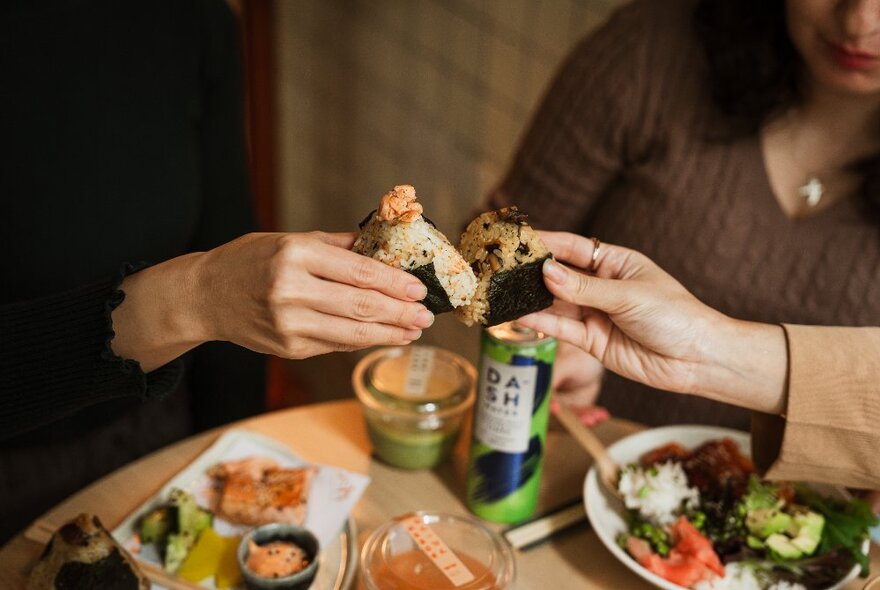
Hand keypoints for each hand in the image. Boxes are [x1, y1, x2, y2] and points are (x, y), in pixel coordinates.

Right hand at [113, 232, 432, 369]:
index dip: (395, 282)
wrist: (204, 296)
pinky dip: (364, 341)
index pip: (358, 271)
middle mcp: (291, 290)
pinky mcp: (288, 347)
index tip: (419, 288)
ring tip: (414, 330)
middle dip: (401, 311)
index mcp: (295, 255)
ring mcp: (289, 323)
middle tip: (426, 314)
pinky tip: (384, 336)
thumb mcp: (289, 239)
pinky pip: (337, 345)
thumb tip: (382, 245)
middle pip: (361, 304)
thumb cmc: (249, 261)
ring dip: (390, 333)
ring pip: (353, 331)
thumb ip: (337, 245)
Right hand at [517, 232, 786, 413]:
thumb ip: (584, 288)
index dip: (545, 242)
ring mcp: (594, 314)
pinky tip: (517, 315)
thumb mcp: (628, 295)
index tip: (517, 239)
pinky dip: (538, 322)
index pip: (573, 247)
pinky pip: (559, 328)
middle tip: (500, 267)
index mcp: (615, 263)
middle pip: (558, 275)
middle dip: (531, 271)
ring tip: (501, 291)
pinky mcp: (591, 340)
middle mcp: (600, 286)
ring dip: (529, 298)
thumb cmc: (675, 316)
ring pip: (554, 303)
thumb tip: (546, 272)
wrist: (696, 359)